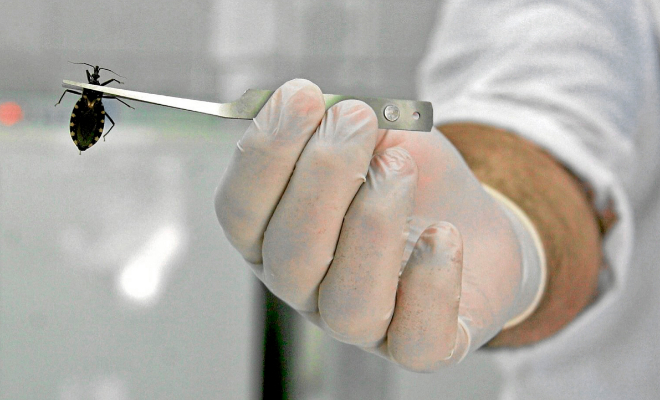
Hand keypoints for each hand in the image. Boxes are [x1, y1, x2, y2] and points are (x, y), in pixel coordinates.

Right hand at [215, 79, 524, 370]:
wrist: (468, 220)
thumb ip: (344, 120)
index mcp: (274, 236)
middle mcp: (306, 288)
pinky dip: (431, 284)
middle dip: (323, 175)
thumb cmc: (409, 177)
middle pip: (291, 255)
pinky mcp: (419, 345)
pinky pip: (417, 342)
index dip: (263, 154)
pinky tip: (443, 234)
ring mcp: (360, 324)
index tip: (301, 95)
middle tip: (358, 118)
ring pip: (347, 305)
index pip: (240, 212)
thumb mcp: (375, 133)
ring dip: (371, 224)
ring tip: (400, 167)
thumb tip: (325, 106)